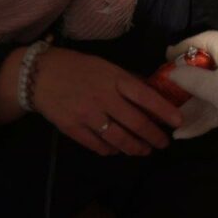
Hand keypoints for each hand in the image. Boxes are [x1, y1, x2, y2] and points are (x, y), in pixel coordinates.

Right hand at [32, 48, 182, 156]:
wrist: (39, 75)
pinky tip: (118, 150)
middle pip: (135, 123)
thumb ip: (127, 80)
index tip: (178, 122)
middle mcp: (103, 98)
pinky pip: (98, 146)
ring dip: (135, 147)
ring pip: (118, 139)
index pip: (145, 97)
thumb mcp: (106, 66)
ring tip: (145, 151)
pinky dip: (111, 150)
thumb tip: (152, 92)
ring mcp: (88, 115)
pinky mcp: (73, 129)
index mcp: (114, 79)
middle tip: (164, 143)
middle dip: (153, 136)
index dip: (164, 111)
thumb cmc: (78, 67)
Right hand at [166, 31, 217, 166]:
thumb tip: (173, 71)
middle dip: (184, 80)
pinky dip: (200, 119)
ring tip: (168, 117)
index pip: (208, 40)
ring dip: (189, 105)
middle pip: (205, 68)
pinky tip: (182, 133)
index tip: (166, 57)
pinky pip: (215, 109)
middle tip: (163, 88)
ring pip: (208, 92)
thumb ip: (193, 79)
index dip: (186, 45)